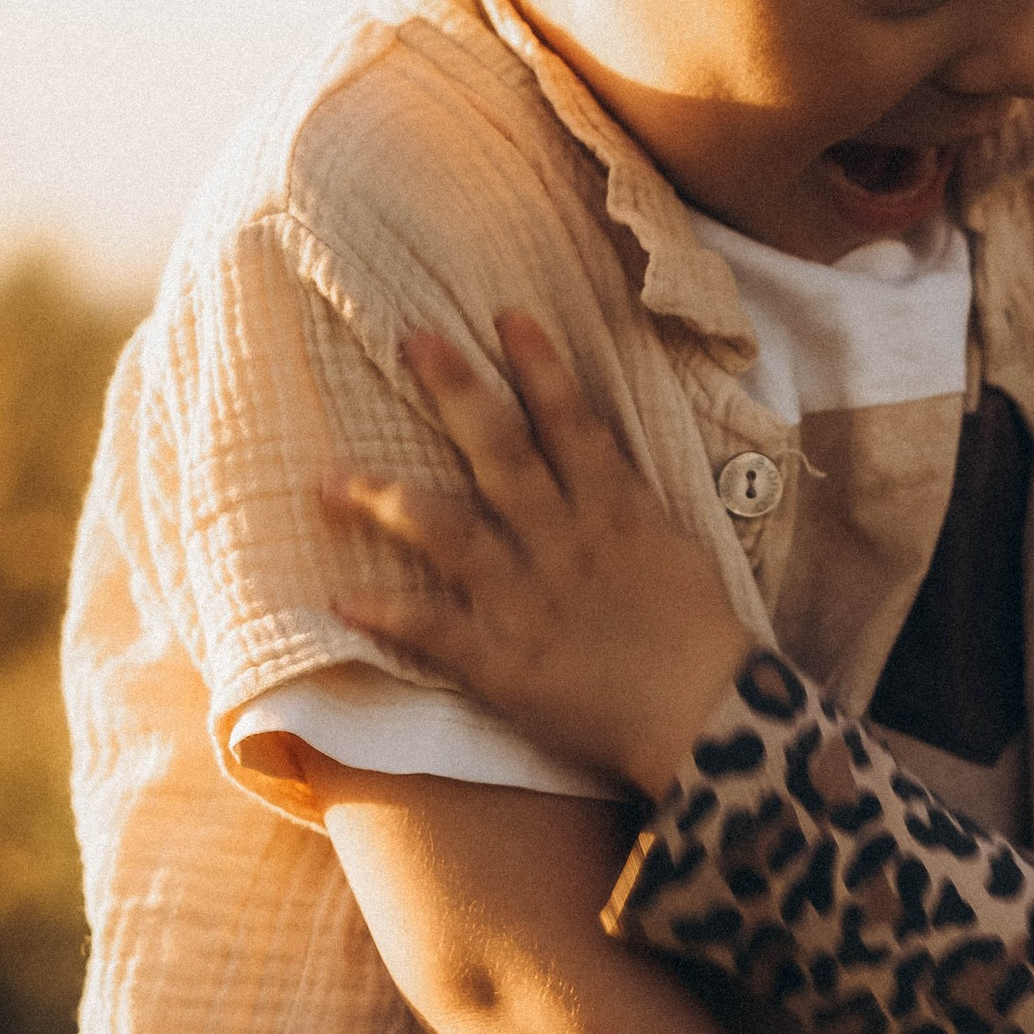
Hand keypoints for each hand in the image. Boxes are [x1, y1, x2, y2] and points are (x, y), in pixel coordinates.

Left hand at [326, 311, 749, 794]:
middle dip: (456, 393)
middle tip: (412, 340)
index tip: (504, 314)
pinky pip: (433, 629)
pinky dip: (386, 614)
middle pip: (501, 452)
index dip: (539, 366)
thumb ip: (623, 501)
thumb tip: (592, 454)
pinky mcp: (503, 660)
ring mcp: (527, 598)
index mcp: (613, 511)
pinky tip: (340, 598)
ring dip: (384, 500)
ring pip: (447, 531)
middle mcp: (563, 541)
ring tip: (329, 479)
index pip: (571, 421)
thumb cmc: (696, 635)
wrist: (705, 718)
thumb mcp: (672, 548)